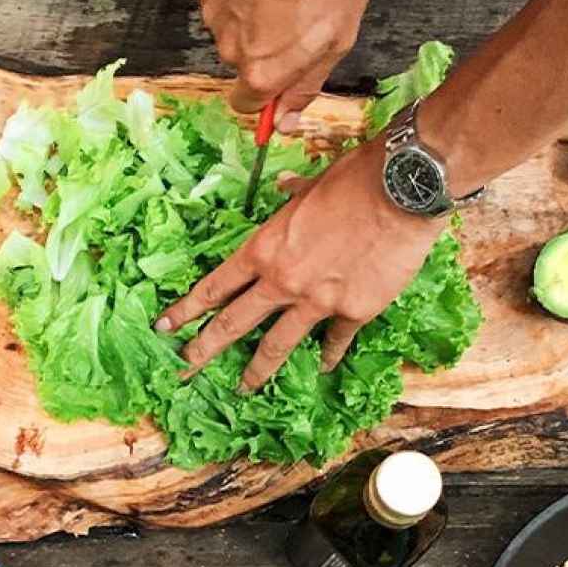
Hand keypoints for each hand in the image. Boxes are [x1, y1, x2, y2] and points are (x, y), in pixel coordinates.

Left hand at [156, 138, 445, 389]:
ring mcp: (317, 301)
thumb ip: (291, 197)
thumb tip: (283, 188)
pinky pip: (334, 341)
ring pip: (277, 344)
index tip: (165, 327)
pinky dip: (328, 355)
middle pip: (233, 323)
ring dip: (257, 370)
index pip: (215, 287)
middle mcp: (282, 281)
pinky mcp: (354, 311)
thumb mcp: (310, 185)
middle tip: (185, 367)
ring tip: (244, 388)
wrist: (402, 190)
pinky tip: (322, 367)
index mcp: (264, 249)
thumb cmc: (353, 178)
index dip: (186, 309)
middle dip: (205, 348)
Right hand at [194, 0, 369, 129]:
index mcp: (261, 71)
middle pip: (242, 62)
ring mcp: (212, 12)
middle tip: (296, 15)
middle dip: (265, 46)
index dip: (269, 91)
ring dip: (253, 13)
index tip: (283, 74)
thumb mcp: (338, 38)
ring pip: (232, 26)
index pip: (248, 104)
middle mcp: (229, 48)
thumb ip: (306, 84)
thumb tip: (287, 120)